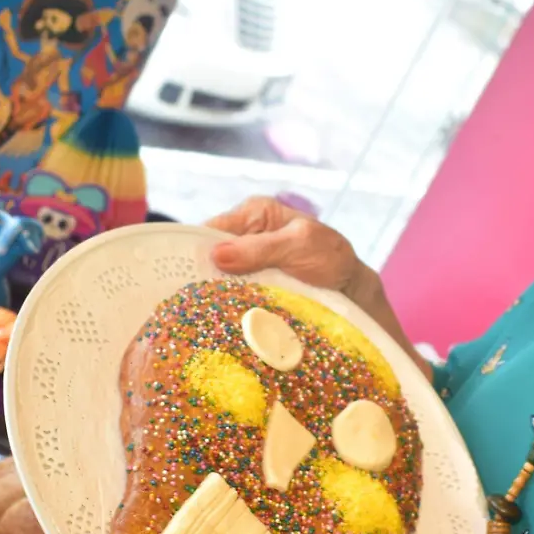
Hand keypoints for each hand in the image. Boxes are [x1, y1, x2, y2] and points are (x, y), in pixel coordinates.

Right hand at [204, 198, 377, 308]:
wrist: (352, 289)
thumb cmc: (331, 258)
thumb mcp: (300, 246)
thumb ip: (261, 249)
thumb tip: (217, 254)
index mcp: (255, 214)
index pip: (211, 229)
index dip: (194, 250)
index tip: (181, 275)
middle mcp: (246, 236)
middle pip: (210, 255)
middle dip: (202, 275)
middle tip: (190, 299)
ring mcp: (247, 264)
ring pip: (218, 278)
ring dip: (215, 295)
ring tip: (203, 312)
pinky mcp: (252, 287)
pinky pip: (232, 294)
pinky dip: (228, 305)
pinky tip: (221, 319)